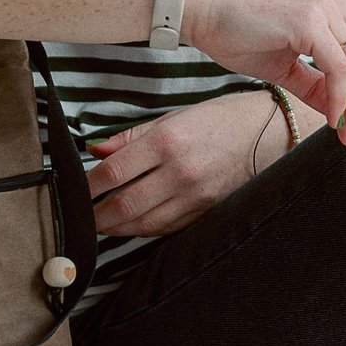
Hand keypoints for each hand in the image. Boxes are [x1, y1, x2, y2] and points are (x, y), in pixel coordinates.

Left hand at [84, 91, 287, 237]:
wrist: (271, 133)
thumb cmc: (222, 118)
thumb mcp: (174, 116)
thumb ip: (131, 136)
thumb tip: (94, 150)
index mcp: (167, 140)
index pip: (113, 172)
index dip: (87, 186)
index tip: (73, 191)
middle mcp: (180, 171)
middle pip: (124, 205)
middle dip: (96, 216)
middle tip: (79, 218)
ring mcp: (196, 195)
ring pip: (144, 223)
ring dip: (117, 228)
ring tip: (101, 225)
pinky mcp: (208, 211)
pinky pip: (167, 227)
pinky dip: (144, 229)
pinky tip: (132, 225)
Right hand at [180, 0, 345, 145]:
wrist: (200, 13)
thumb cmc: (238, 33)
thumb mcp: (287, 64)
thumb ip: (318, 84)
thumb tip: (341, 113)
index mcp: (334, 1)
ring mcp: (323, 6)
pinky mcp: (307, 21)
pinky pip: (339, 69)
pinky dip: (341, 100)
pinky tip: (334, 120)